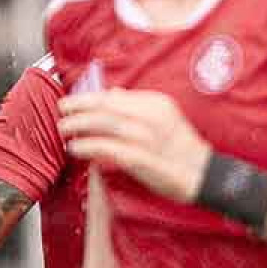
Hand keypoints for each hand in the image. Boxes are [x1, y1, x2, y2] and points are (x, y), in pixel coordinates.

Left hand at [58, 90, 211, 202]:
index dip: (89, 97)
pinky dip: (89, 146)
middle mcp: (151, 117)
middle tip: (62, 110)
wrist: (205, 175)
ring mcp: (147, 138)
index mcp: (157, 104)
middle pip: (106, 107)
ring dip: (79, 125)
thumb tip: (112, 92)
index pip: (114, 96)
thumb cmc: (183, 148)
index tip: (73, 101)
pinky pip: (108, 148)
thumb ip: (138, 104)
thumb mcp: (166, 117)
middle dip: (78, 107)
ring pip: (104, 124)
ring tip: (64, 128)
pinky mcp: (141, 158)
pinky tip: (76, 148)